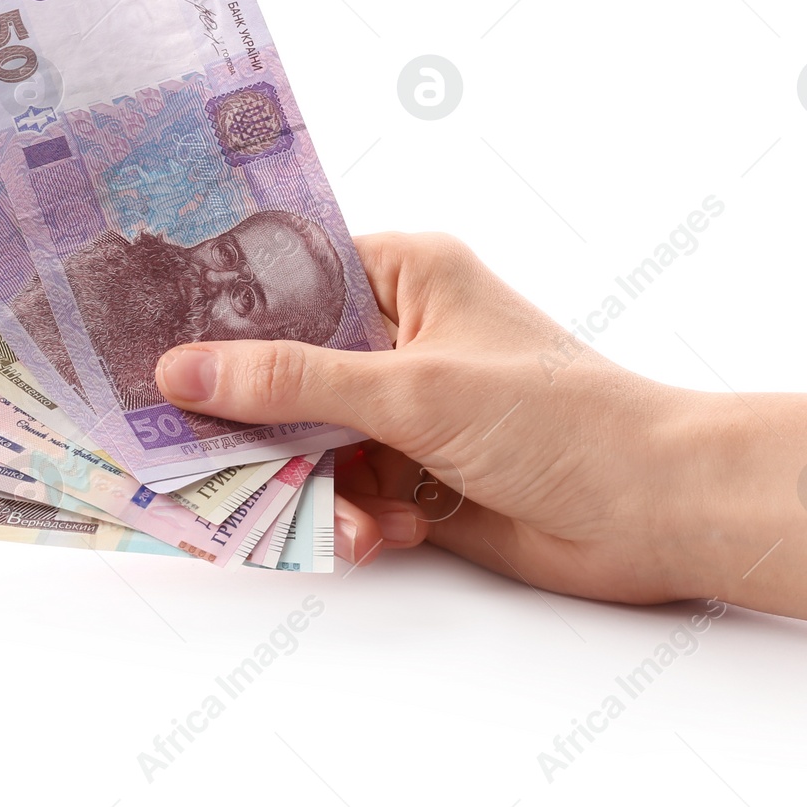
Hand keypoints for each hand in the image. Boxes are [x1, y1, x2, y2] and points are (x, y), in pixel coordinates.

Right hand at [155, 232, 709, 604]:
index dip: (221, 312)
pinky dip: (351, 516)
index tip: (153, 346)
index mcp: (405, 275)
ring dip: (313, 485)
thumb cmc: (554, 417)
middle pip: (284, 371)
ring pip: (307, 443)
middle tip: (195, 454)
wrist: (653, 511)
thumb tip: (181, 369)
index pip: (288, 276)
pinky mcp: (414, 474)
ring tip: (348, 512)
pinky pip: (342, 490)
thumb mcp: (411, 388)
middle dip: (257, 422)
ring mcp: (405, 409)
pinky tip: (385, 531)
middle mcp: (399, 335)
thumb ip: (291, 381)